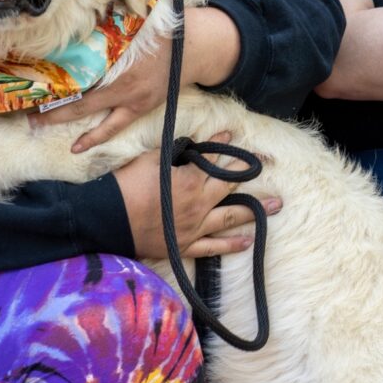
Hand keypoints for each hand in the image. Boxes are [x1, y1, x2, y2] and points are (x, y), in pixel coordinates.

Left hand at [31, 7, 240, 152]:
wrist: (193, 48)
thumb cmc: (161, 28)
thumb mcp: (134, 15)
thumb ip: (108, 14)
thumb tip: (80, 4)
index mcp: (115, 53)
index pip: (73, 64)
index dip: (49, 69)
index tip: (25, 71)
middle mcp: (119, 77)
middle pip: (74, 89)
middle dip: (47, 98)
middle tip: (20, 104)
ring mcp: (129, 96)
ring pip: (88, 111)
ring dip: (60, 117)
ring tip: (34, 122)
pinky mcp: (138, 107)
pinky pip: (112, 127)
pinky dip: (94, 138)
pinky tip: (76, 148)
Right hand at [113, 134, 281, 259]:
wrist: (105, 220)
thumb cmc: (126, 185)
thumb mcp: (152, 159)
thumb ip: (177, 152)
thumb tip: (193, 146)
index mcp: (191, 180)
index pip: (217, 160)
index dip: (228, 147)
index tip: (236, 135)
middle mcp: (199, 205)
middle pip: (231, 185)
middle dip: (252, 172)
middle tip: (270, 162)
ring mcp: (194, 228)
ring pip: (231, 217)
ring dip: (256, 210)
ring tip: (276, 205)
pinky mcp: (184, 246)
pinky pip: (213, 247)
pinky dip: (231, 244)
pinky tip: (248, 241)